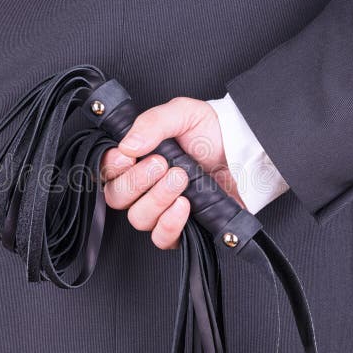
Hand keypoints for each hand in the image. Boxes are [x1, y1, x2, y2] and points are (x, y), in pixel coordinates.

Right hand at [101, 97, 242, 249]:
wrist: (245, 152)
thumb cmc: (212, 132)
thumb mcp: (182, 114)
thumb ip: (152, 123)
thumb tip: (127, 145)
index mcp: (137, 159)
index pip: (107, 171)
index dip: (111, 167)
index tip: (126, 158)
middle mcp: (144, 187)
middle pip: (117, 197)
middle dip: (137, 181)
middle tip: (162, 164)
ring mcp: (161, 209)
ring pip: (138, 218)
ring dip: (157, 199)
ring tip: (181, 179)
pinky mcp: (181, 228)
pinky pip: (161, 238)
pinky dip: (169, 224)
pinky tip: (184, 206)